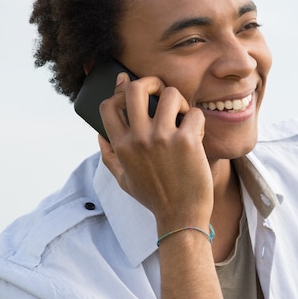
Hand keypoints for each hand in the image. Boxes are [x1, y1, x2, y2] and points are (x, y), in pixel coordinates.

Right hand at [98, 72, 213, 230]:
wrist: (180, 216)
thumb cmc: (154, 197)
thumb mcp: (123, 179)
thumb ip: (109, 156)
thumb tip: (99, 134)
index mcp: (121, 146)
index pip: (108, 105)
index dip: (119, 90)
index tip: (130, 86)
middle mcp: (139, 139)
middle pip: (135, 89)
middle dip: (150, 82)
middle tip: (161, 92)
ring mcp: (163, 138)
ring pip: (170, 93)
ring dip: (179, 100)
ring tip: (182, 114)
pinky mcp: (187, 141)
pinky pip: (194, 113)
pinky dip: (198, 119)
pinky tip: (197, 133)